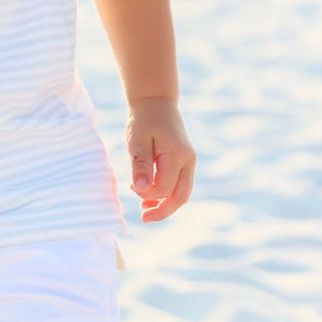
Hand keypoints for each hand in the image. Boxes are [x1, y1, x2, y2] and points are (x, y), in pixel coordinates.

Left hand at [126, 97, 194, 222]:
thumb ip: (140, 165)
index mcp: (177, 155)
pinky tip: (150, 196)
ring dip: (164, 203)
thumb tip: (142, 190)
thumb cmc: (143, 120)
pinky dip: (167, 194)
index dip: (148, 194)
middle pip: (180, 196)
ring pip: (182, 193)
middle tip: (143, 219)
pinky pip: (179, 184)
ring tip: (145, 210)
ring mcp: (189, 161)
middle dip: (162, 210)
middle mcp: (188, 161)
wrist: (155, 102)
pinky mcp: (185, 162)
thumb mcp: (137, 141)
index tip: (131, 186)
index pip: (165, 188)